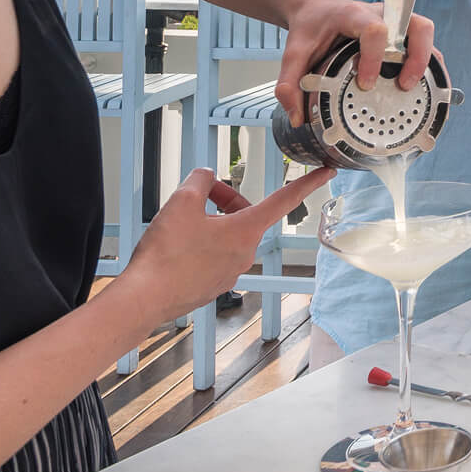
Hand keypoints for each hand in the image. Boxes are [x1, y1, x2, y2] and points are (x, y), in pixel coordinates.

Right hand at [113, 166, 333, 325]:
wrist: (143, 299)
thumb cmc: (165, 255)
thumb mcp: (181, 202)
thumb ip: (200, 181)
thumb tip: (206, 175)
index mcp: (246, 231)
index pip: (284, 199)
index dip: (307, 182)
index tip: (327, 173)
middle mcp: (245, 254)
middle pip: (245, 215)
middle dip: (224, 200)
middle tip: (198, 195)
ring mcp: (230, 273)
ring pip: (228, 235)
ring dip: (211, 223)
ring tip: (181, 223)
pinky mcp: (213, 286)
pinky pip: (215, 255)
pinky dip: (202, 244)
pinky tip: (178, 245)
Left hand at [275, 0, 438, 122]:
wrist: (318, 9)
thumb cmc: (312, 26)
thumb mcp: (294, 51)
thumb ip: (289, 82)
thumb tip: (297, 117)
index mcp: (353, 14)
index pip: (374, 29)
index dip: (374, 57)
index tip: (365, 83)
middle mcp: (381, 14)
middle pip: (415, 25)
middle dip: (417, 56)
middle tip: (404, 84)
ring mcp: (395, 22)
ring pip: (425, 32)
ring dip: (427, 60)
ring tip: (414, 87)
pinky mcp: (401, 33)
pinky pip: (425, 43)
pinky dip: (428, 63)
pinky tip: (423, 85)